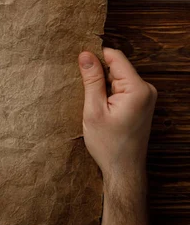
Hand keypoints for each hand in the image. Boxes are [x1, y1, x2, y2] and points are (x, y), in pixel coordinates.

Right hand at [78, 48, 156, 189]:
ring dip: (102, 86)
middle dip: (98, 74)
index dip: (95, 57)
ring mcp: (145, 97)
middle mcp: (146, 89)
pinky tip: (100, 108)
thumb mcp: (94, 110)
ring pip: (117, 78)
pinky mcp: (141, 103)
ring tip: (92, 103)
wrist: (123, 170)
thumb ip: (91, 80)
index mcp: (137, 89)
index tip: (78, 63)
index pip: (115, 57)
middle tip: (84, 92)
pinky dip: (108, 93)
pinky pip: (121, 88)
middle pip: (116, 67)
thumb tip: (85, 54)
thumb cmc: (108, 144)